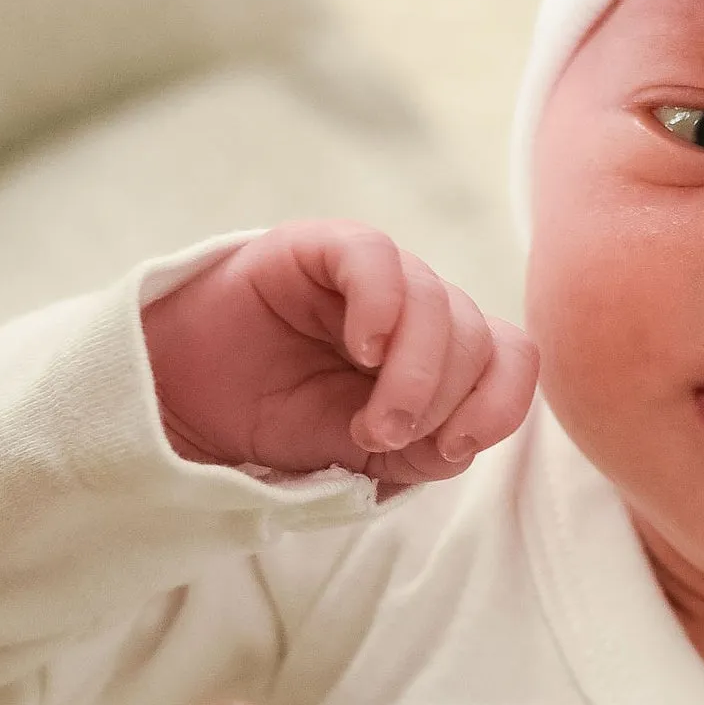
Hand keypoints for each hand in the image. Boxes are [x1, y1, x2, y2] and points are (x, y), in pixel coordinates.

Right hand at [141, 220, 537, 497]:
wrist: (190, 404)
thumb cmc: (285, 423)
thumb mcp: (366, 457)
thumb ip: (423, 452)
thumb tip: (462, 443)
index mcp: (445, 353)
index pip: (513, 357)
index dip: (501, 404)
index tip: (452, 448)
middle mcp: (422, 307)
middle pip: (476, 338)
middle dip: (440, 401)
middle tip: (381, 437)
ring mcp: (377, 275)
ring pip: (438, 304)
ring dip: (414, 375)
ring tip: (368, 422)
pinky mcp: (322, 247)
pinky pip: (376, 259)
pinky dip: (381, 308)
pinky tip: (361, 349)